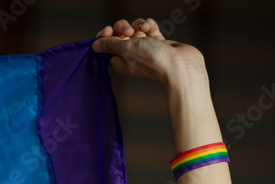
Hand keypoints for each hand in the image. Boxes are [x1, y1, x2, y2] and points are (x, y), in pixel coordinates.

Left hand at [91, 18, 205, 89]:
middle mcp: (132, 56)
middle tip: (128, 31)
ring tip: (142, 28)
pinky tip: (150, 26)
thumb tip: (94, 45)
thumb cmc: (152, 61)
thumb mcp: (126, 49)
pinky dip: (149, 25)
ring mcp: (146, 49)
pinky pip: (150, 30)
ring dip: (136, 24)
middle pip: (119, 36)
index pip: (106, 47)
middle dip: (122, 28)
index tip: (108, 31)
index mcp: (120, 61)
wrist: (180, 67)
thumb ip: (110, 44)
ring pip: (135, 31)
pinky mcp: (160, 44)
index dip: (104, 37)